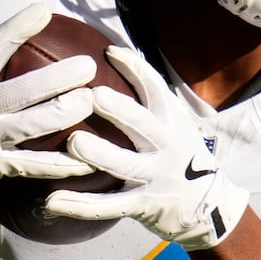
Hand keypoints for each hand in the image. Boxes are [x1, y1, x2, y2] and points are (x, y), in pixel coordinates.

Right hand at [0, 3, 97, 202]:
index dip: (19, 26)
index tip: (44, 10)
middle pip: (24, 90)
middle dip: (59, 78)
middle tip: (88, 66)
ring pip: (32, 126)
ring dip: (65, 113)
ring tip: (92, 101)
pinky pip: (33, 165)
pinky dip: (61, 164)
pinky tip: (88, 157)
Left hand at [41, 46, 249, 249]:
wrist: (208, 207)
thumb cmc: (181, 157)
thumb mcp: (176, 126)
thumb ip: (149, 103)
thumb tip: (112, 59)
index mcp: (171, 122)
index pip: (156, 89)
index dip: (135, 68)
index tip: (111, 52)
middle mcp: (166, 146)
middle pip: (143, 125)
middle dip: (120, 110)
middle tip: (95, 95)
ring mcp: (155, 177)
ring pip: (126, 165)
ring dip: (100, 154)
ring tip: (74, 143)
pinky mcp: (142, 205)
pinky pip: (108, 206)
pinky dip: (79, 205)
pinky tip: (52, 200)